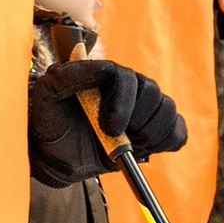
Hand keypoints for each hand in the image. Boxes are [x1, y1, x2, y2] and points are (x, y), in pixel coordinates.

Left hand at [27, 54, 187, 181]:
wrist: (58, 155)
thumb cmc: (51, 122)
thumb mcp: (46, 97)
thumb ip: (64, 77)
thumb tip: (97, 66)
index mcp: (107, 74)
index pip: (127, 79)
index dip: (124, 104)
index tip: (111, 128)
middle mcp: (131, 86)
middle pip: (153, 94)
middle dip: (136, 121)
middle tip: (115, 138)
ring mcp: (146, 108)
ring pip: (167, 111)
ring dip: (151, 134)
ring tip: (128, 146)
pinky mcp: (155, 130)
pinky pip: (178, 131)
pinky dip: (167, 142)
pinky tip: (146, 150)